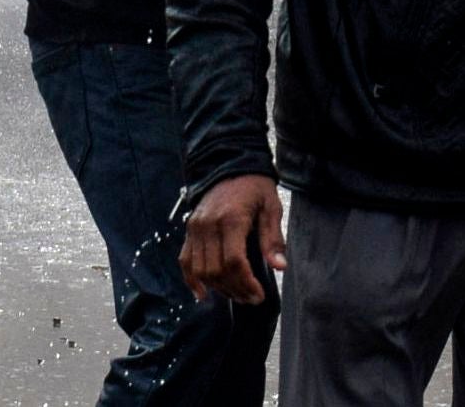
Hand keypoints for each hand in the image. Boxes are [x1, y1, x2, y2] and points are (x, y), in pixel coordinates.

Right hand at [180, 175, 285, 303]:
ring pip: (200, 269)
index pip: (234, 262)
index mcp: (230, 220)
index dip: (246, 283)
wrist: (227, 166)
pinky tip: (203, 294)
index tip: (259, 295)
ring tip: (236, 294)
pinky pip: (185, 259)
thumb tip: (279, 267)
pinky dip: (191, 279)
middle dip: (235, 289)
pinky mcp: (189, 230)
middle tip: (252, 298)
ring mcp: (195, 228)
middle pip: (216, 269)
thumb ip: (273, 238)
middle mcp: (208, 225)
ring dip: (218, 288)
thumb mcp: (271, 208)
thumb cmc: (254, 188)